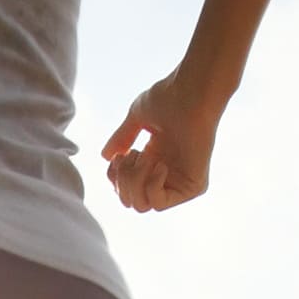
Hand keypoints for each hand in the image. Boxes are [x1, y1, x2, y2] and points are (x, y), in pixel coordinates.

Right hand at [100, 71, 226, 212]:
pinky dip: (151, 185)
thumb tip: (106, 156)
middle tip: (131, 155)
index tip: (120, 155)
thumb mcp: (136, 119)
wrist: (191, 92)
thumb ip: (122, 138)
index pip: (126, 187)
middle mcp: (167, 174)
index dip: (115, 176)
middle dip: (122, 180)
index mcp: (154, 160)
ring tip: (143, 157)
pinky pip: (160, 204)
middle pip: (131, 201)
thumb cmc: (169, 97)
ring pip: (142, 206)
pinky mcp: (192, 187)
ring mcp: (180, 182)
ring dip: (134, 181)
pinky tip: (160, 164)